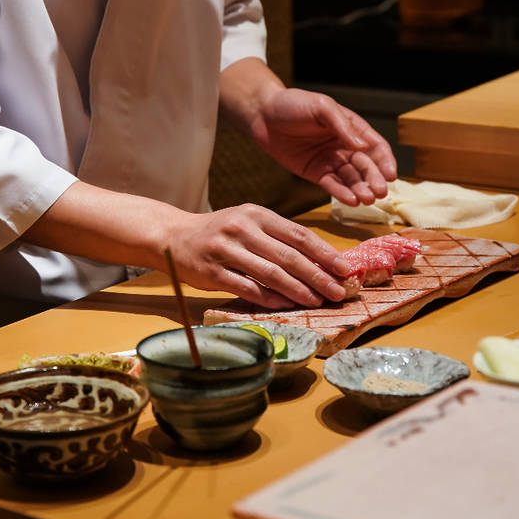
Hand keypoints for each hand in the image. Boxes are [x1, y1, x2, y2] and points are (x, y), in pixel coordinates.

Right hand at [168, 204, 351, 308]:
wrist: (173, 236)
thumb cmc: (219, 231)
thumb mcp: (247, 222)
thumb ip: (277, 236)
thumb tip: (319, 260)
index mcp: (256, 214)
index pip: (298, 234)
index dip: (324, 253)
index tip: (344, 269)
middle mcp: (241, 229)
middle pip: (288, 256)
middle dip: (318, 276)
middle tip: (338, 291)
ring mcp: (226, 250)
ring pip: (270, 273)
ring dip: (298, 290)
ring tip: (317, 301)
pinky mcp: (212, 272)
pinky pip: (247, 288)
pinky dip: (270, 298)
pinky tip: (287, 304)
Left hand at [256, 88, 397, 205]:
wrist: (262, 114)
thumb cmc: (293, 104)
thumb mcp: (321, 107)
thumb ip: (342, 126)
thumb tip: (364, 147)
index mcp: (351, 127)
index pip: (375, 146)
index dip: (385, 161)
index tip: (392, 175)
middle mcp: (344, 146)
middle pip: (365, 166)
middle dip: (374, 179)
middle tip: (381, 192)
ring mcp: (330, 160)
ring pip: (351, 178)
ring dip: (361, 189)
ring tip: (367, 199)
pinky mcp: (314, 173)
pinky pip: (331, 185)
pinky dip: (342, 193)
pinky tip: (351, 200)